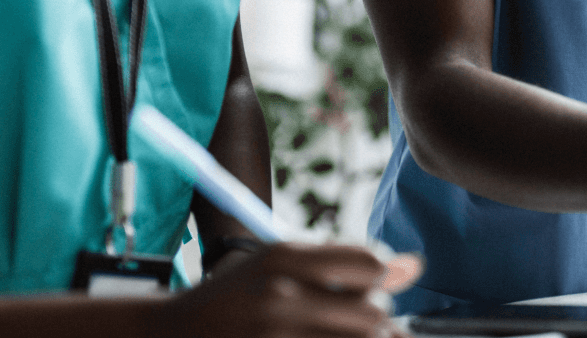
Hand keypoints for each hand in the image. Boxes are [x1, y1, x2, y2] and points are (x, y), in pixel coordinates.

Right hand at [161, 242, 421, 337]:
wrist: (170, 337)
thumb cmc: (236, 297)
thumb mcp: (279, 263)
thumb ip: (345, 262)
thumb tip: (416, 266)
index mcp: (283, 257)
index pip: (369, 264)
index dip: (381, 278)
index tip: (369, 288)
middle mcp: (280, 296)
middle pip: (373, 314)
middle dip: (377, 322)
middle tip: (361, 325)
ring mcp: (275, 337)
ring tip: (343, 335)